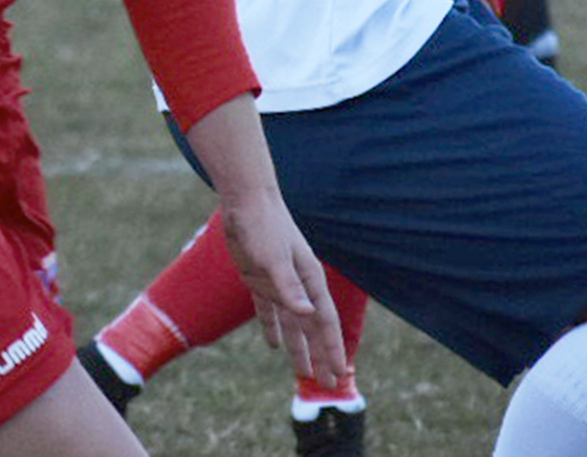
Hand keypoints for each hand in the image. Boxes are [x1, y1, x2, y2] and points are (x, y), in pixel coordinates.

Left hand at [218, 190, 347, 388]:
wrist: (247, 201)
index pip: (324, 322)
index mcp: (309, 281)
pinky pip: (267, 310)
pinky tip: (273, 345)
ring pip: (291, 324)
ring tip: (303, 373)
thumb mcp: (275, 257)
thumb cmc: (265, 225)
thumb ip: (289, 287)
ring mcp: (278, 283)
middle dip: (320, 356)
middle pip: (311, 329)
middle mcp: (297, 286)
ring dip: (298, 348)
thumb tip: (307, 314)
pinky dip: (271, 327)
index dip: (332, 349)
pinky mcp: (258, 278)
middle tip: (327, 385)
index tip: (339, 373)